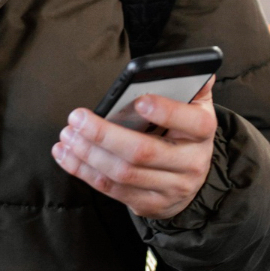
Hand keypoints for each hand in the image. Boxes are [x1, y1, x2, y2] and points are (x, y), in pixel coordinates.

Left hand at [52, 77, 216, 219]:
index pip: (192, 122)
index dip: (167, 111)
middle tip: (77, 118)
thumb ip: (190, 83)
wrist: (190, 178)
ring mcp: (170, 188)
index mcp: (203, 131)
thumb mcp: (193, 104)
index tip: (139, 101)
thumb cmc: (183, 129)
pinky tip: (66, 155)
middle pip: (144, 151)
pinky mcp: (149, 204)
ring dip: (89, 154)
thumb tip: (187, 65)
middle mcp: (191, 163)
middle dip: (105, 135)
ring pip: (124, 173)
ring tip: (67, 135)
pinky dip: (85, 172)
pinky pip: (113, 190)